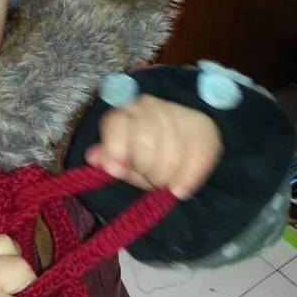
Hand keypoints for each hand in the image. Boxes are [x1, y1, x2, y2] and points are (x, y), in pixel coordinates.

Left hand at [84, 95, 222, 199]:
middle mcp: (148, 106)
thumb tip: (93, 157)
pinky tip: (179, 189)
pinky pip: (197, 157)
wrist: (182, 136)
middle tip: (148, 181)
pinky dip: (187, 177)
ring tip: (162, 184)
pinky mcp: (203, 127)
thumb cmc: (142, 151)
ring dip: (165, 176)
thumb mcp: (121, 156)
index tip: (118, 171)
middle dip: (144, 170)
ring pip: (170, 151)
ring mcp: (177, 113)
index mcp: (124, 112)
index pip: (117, 124)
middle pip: (145, 141)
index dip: (116, 148)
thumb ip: (107, 156)